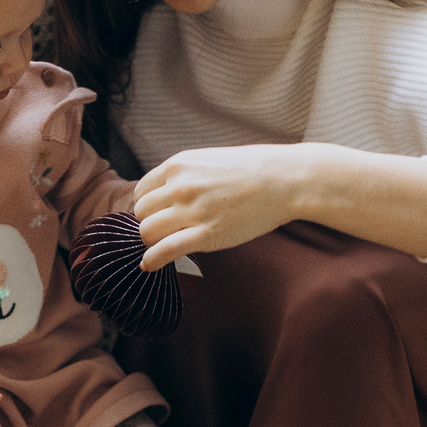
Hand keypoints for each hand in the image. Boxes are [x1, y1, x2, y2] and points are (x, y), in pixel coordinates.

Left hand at [130, 145, 305, 270]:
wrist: (285, 179)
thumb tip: (166, 194)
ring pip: (147, 231)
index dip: (147, 207)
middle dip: (150, 224)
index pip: (142, 191)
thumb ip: (185, 175)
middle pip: (141, 213)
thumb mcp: (209, 161)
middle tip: (164, 232)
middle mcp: (180, 186)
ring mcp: (192, 210)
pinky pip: (164, 250)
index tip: (156, 217)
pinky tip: (150, 266)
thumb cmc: (253, 170)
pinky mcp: (206, 235)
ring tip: (164, 246)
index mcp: (179, 165)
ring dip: (151, 242)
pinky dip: (152, 261)